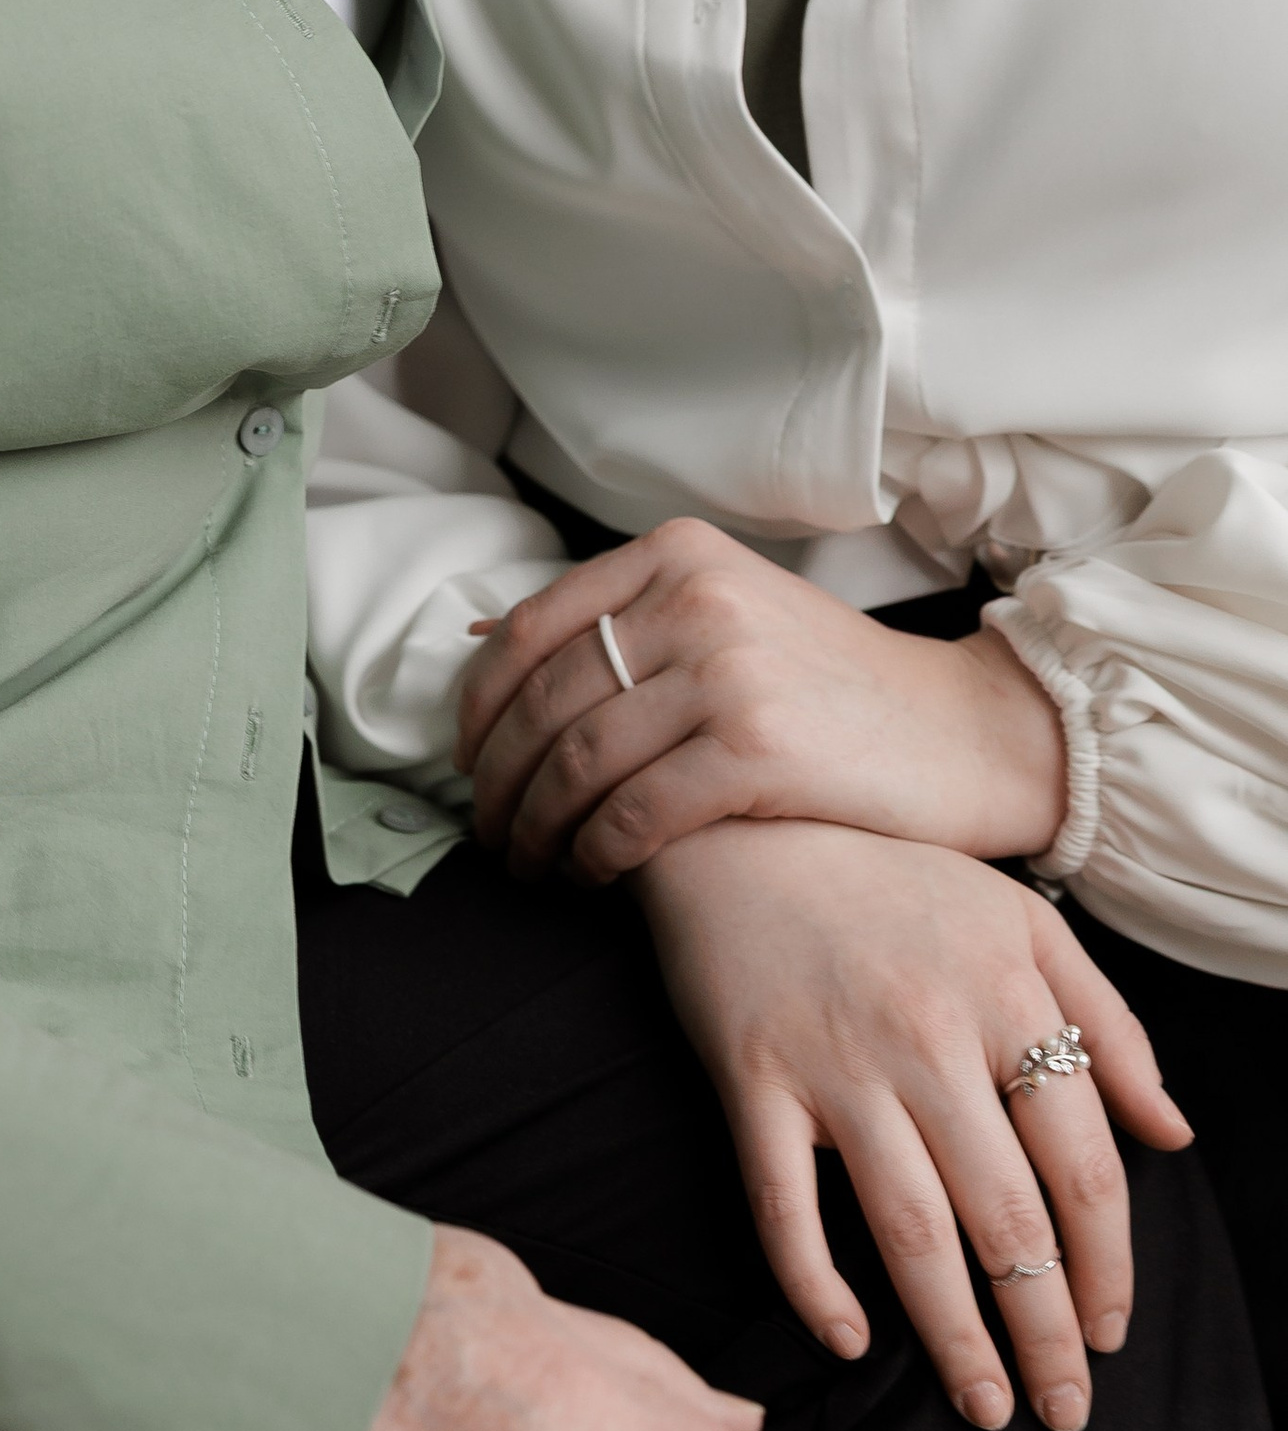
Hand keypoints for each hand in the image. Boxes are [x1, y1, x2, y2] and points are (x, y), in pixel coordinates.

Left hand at [455, 519, 1066, 879]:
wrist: (965, 734)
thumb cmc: (834, 688)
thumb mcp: (728, 614)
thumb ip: (623, 622)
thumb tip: (483, 643)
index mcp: (677, 555)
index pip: (532, 629)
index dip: (480, 705)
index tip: (465, 760)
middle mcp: (695, 598)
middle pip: (545, 701)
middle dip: (499, 779)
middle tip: (488, 832)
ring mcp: (727, 668)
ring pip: (579, 761)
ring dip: (537, 827)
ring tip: (529, 865)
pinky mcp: (756, 747)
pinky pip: (636, 812)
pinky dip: (596, 853)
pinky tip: (590, 876)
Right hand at [635, 818, 1191, 1430]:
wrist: (739, 825)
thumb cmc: (890, 880)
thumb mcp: (1021, 921)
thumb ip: (1109, 1026)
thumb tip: (1173, 1135)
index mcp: (1004, 995)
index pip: (1082, 1166)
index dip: (1106, 1267)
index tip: (1107, 1334)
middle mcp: (928, 1036)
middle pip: (1007, 1218)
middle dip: (1043, 1332)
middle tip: (1061, 1410)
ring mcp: (835, 1062)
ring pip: (911, 1231)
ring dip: (955, 1338)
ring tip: (984, 1406)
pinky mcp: (750, 1078)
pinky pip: (783, 1204)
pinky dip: (814, 1285)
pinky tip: (850, 1343)